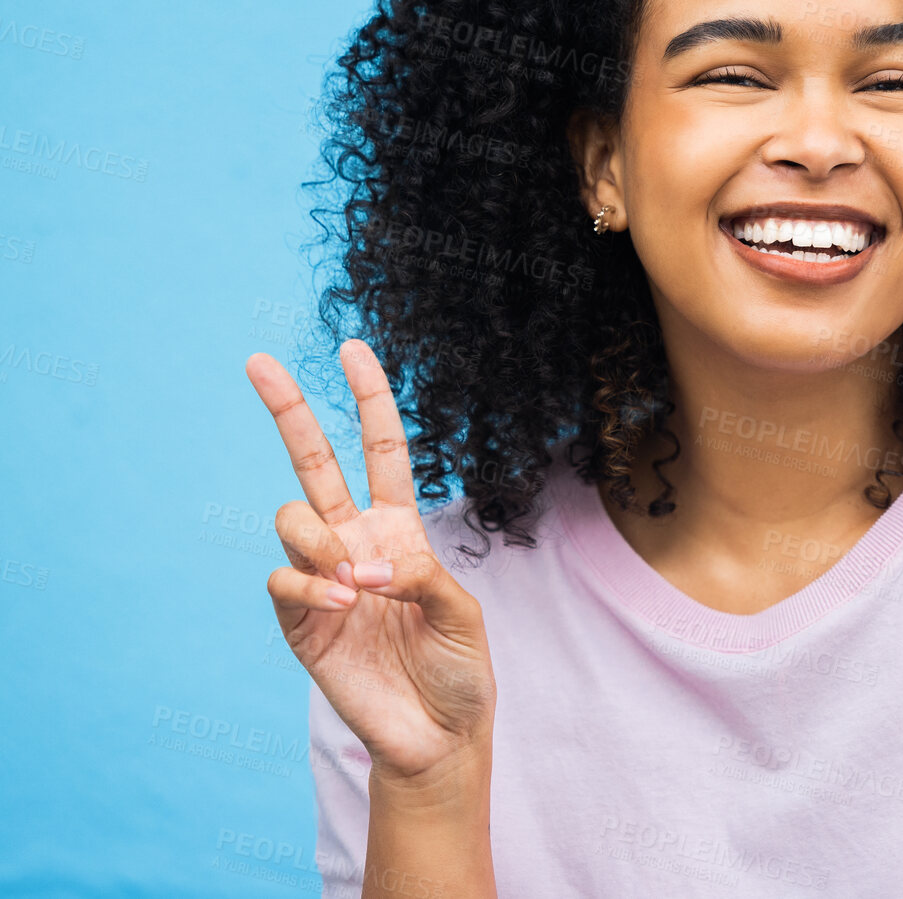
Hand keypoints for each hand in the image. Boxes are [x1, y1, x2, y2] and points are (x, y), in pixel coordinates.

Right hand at [248, 339, 495, 784]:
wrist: (437, 736)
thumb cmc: (460, 669)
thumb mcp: (462, 611)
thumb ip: (423, 575)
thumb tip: (369, 562)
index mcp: (399, 529)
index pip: (381, 451)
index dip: (370, 400)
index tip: (355, 348)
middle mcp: (355, 543)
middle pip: (313, 462)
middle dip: (288, 409)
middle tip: (258, 361)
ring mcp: (322, 578)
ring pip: (291, 517)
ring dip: (321, 541)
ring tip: (356, 585)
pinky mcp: (298, 620)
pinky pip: (282, 578)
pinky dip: (310, 585)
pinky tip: (342, 605)